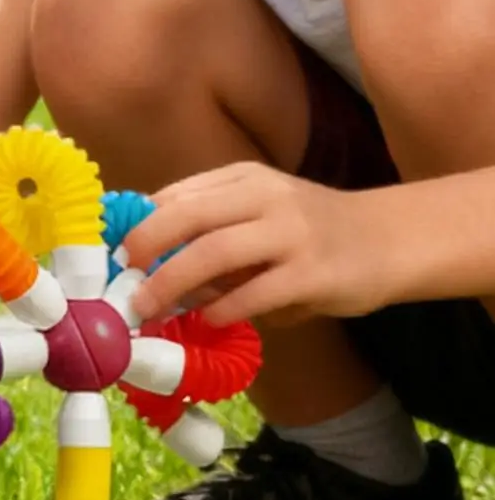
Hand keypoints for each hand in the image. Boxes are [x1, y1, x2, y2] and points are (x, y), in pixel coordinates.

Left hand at [126, 162, 394, 326]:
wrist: (387, 240)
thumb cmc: (307, 230)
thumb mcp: (256, 211)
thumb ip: (208, 226)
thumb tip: (142, 257)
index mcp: (243, 178)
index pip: (177, 196)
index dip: (138, 225)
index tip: (111, 254)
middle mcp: (265, 197)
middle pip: (187, 216)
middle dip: (145, 248)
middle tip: (122, 278)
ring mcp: (291, 234)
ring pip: (214, 253)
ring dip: (172, 283)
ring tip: (149, 307)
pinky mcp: (313, 273)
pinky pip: (255, 293)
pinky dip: (222, 309)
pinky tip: (206, 320)